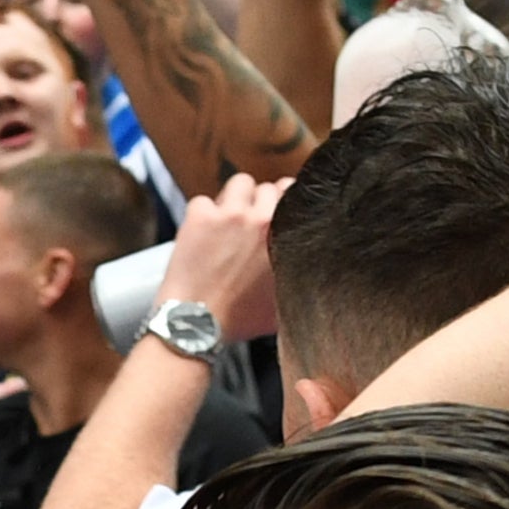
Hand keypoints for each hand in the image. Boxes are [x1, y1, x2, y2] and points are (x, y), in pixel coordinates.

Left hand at [164, 171, 284, 336]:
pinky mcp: (200, 216)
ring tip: (226, 219)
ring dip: (234, 197)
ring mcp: (230, 214)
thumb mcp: (284, 302)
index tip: (277, 209)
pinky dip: (201, 215)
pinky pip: (203, 201)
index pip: (294, 194)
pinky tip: (200, 235)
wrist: (198, 325)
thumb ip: (299, 277)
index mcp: (285, 234)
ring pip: (239, 183)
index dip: (285, 200)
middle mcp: (261, 219)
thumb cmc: (239, 319)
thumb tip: (311, 273)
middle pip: (268, 188)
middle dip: (259, 202)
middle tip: (248, 223)